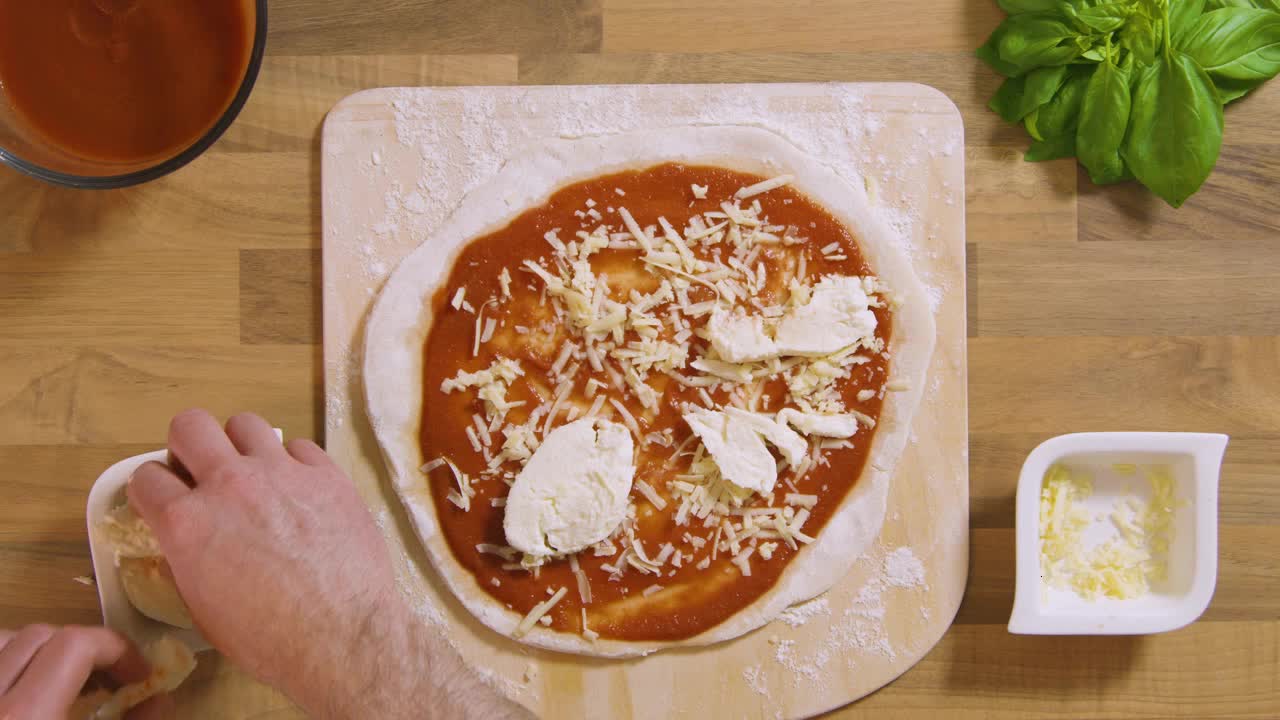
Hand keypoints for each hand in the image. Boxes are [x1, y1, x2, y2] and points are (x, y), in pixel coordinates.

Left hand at [0, 624, 168, 719]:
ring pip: (7, 639)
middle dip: (85, 647)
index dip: (117, 649)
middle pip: (42, 635)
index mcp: (27, 715)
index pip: (74, 645)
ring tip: (67, 678)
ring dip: (43, 648)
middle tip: (111, 678)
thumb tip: (159, 699)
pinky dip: (13, 660)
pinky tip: (32, 686)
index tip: (139, 674)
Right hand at [126, 410, 398, 715]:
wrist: (342, 636)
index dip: (151, 490)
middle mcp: (229, 485)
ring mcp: (281, 473)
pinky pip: (300, 446)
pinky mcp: (326, 474)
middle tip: (201, 471)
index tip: (162, 499)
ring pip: (246, 423)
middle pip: (190, 425)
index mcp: (187, 522)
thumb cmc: (269, 638)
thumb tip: (189, 542)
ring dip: (242, 446)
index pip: (145, 478)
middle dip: (188, 445)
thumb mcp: (203, 608)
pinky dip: (294, 463)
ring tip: (254, 474)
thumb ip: (188, 560)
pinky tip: (299, 489)